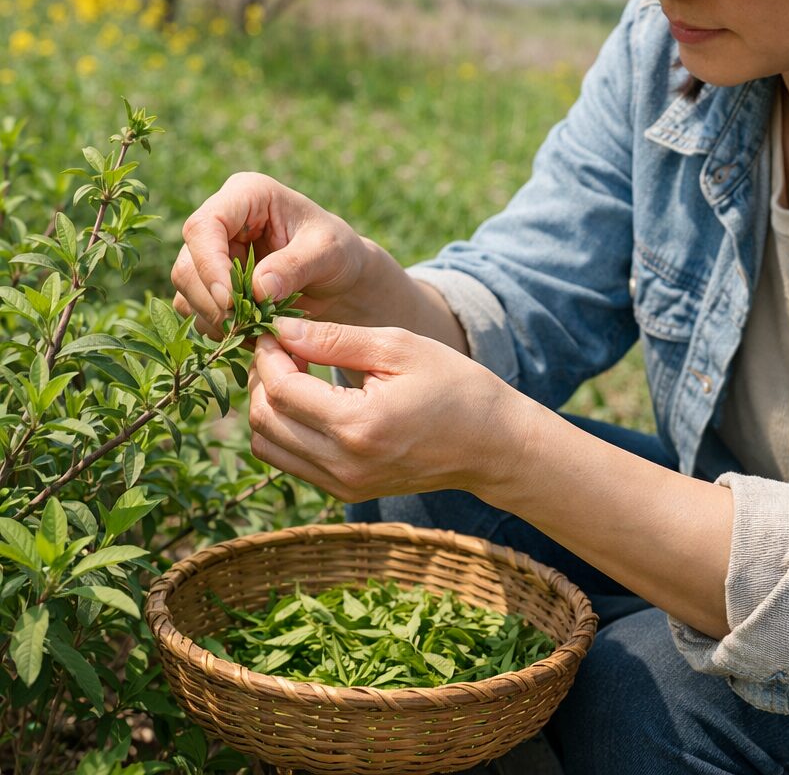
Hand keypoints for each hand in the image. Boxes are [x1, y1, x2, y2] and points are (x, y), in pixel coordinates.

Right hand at [171, 172, 368, 338]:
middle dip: (213, 300)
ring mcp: (211, 251)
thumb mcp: (328, 253)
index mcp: (247, 194)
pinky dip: (219, 328)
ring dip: (216, 318)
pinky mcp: (209, 281)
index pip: (205, 226)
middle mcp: (221, 219)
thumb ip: (295, 266)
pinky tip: (251, 332)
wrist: (340, 276)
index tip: (231, 300)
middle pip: (188, 263)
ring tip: (256, 330)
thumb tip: (258, 289)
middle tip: (247, 326)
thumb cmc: (338, 252)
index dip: (210, 264)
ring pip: (186, 289)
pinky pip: (195, 309)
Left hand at [247, 317, 527, 502]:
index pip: (281, 389)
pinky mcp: (346, 493)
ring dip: (269, 406)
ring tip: (294, 373)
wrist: (492, 444)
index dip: (267, 354)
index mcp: (358, 424)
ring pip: (267, 447)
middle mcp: (344, 465)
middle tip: (282, 348)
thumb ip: (334, 339)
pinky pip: (290, 462)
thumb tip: (280, 330)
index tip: (274, 329)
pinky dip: (286, 430)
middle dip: (262, 378)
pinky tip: (310, 401)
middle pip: (264, 420)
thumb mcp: (398, 347)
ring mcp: (344, 486)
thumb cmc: (454, 385)